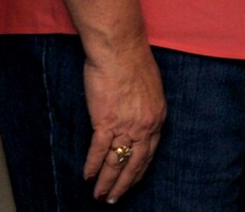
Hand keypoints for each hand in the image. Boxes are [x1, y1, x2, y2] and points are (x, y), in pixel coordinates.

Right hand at [82, 40, 165, 203]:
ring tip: (99, 195)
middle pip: (134, 163)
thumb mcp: (150, 87)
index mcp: (157, 117)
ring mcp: (125, 125)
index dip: (139, 170)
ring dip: (107, 182)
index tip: (132, 181)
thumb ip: (145, 107)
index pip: (149, 153)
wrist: (120, 48)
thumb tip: (136, 118)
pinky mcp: (106, 121)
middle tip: (114, 199)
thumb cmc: (134, 60)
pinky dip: (92, 165)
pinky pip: (99, 150)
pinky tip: (87, 175)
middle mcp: (144, 126)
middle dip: (124, 184)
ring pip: (116, 162)